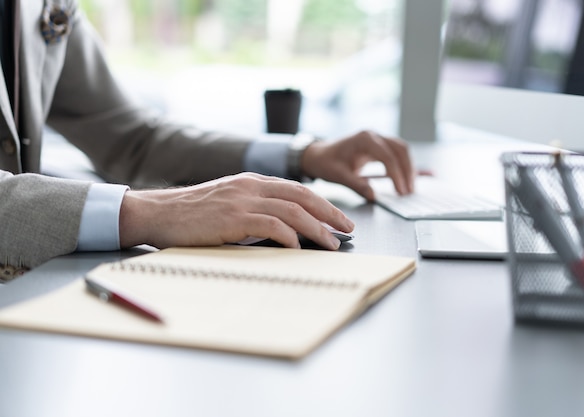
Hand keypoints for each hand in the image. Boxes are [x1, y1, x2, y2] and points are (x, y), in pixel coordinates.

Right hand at [119, 173, 354, 250]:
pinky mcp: (233, 217)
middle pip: (302, 196)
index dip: (322, 203)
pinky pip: (271, 225)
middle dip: (329, 213)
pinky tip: (298, 248)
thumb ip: (253, 208)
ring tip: (332, 244)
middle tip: (347, 229)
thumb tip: (282, 228)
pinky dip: (289, 237)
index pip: (296, 188)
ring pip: (292, 210)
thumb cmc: (190, 213)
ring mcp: (242, 200)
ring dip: (317, 228)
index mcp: (251, 181)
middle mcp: (250, 186)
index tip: (337, 218)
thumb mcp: (226, 202)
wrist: (157, 212)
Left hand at [300, 130, 413, 200]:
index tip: (400, 191)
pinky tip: (409, 178)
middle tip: (409, 192)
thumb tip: (373, 196)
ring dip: (408, 168)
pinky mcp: (379, 146)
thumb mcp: (338, 176)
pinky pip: (397, 153)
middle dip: (407, 170)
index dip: (396, 175)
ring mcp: (377, 139)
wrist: (318, 155)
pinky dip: (404, 165)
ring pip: (401, 150)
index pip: (387, 156)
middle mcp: (373, 136)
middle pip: (400, 149)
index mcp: (364, 139)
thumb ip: (356, 185)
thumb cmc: (326, 163)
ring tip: (409, 188)